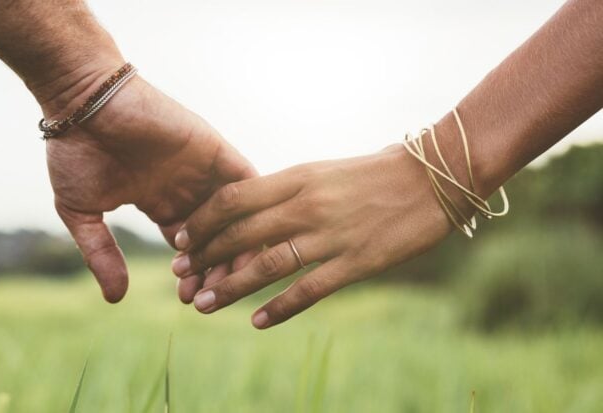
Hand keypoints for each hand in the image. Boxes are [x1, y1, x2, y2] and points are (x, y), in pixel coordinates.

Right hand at [45, 70, 255, 302]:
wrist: (82, 102)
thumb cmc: (76, 150)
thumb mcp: (82, 212)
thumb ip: (101, 253)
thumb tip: (116, 299)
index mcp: (160, 202)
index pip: (189, 247)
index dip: (192, 274)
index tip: (190, 300)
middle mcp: (186, 188)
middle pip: (216, 237)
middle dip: (215, 270)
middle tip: (212, 297)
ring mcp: (202, 169)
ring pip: (235, 216)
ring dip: (235, 247)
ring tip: (228, 279)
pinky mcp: (214, 149)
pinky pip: (245, 182)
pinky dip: (250, 209)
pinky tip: (250, 240)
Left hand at [171, 145, 454, 327]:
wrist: (433, 176)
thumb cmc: (375, 172)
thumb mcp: (322, 171)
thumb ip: (286, 191)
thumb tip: (249, 211)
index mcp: (296, 177)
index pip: (232, 199)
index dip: (201, 221)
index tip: (180, 238)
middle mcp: (307, 205)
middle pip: (241, 234)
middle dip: (204, 256)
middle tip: (181, 276)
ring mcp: (331, 235)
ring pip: (267, 265)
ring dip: (231, 287)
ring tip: (204, 304)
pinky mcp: (356, 262)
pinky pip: (309, 290)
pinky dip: (280, 309)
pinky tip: (258, 322)